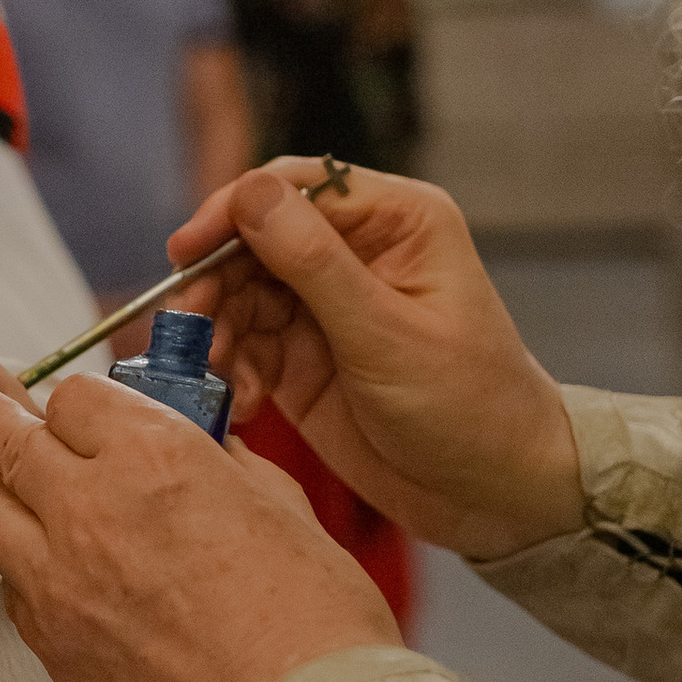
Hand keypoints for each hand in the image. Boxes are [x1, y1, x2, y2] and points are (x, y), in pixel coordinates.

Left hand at [0, 366, 398, 681]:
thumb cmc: (314, 624)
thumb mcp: (283, 508)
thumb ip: (225, 467)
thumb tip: (206, 450)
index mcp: (155, 455)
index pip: (73, 395)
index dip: (82, 406)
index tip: (89, 419)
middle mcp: (89, 506)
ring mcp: (57, 580)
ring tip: (10, 492)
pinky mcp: (48, 645)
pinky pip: (10, 586)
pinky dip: (20, 569)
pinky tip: (51, 575)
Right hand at [167, 160, 582, 564]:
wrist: (494, 493)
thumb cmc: (471, 406)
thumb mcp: (388, 334)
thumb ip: (315, 263)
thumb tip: (250, 194)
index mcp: (397, 222)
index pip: (295, 188)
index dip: (234, 211)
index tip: (188, 251)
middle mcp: (357, 252)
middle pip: (255, 238)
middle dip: (216, 279)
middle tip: (188, 323)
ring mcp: (326, 306)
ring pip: (240, 291)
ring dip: (217, 327)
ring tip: (216, 369)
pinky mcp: (304, 357)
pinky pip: (245, 343)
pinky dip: (231, 367)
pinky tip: (242, 399)